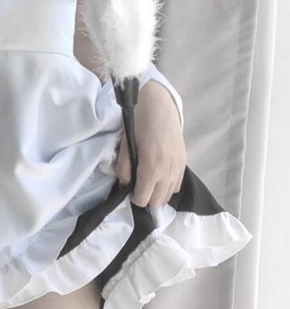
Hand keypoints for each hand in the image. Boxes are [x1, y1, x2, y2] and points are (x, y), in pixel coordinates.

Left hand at [114, 80, 186, 207]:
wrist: (159, 106)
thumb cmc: (138, 123)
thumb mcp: (126, 146)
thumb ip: (124, 169)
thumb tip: (125, 186)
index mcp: (151, 167)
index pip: (143, 199)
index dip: (133, 198)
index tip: (129, 190)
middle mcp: (167, 171)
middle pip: (157, 202)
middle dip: (145, 199)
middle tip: (137, 188)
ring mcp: (178, 168)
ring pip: (168, 196)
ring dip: (157, 194)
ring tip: (147, 183)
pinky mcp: (184, 162)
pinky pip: (177, 185)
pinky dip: (167, 186)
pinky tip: (159, 177)